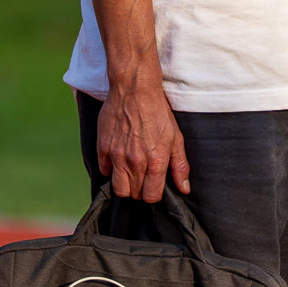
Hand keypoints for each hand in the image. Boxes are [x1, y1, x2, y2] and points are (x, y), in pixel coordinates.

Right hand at [97, 71, 190, 201]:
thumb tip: (184, 189)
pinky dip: (111, 169)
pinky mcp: (103, 148)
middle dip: (140, 189)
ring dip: (125, 184)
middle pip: (134, 194)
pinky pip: (104, 171)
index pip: (151, 196)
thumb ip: (179, 166)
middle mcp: (135, 162)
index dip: (153, 194)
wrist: (135, 90)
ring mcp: (117, 156)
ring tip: (130, 172)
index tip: (153, 186)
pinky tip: (118, 158)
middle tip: (143, 177)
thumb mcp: (175, 138)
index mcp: (155, 162)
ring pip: (118, 189)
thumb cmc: (158, 112)